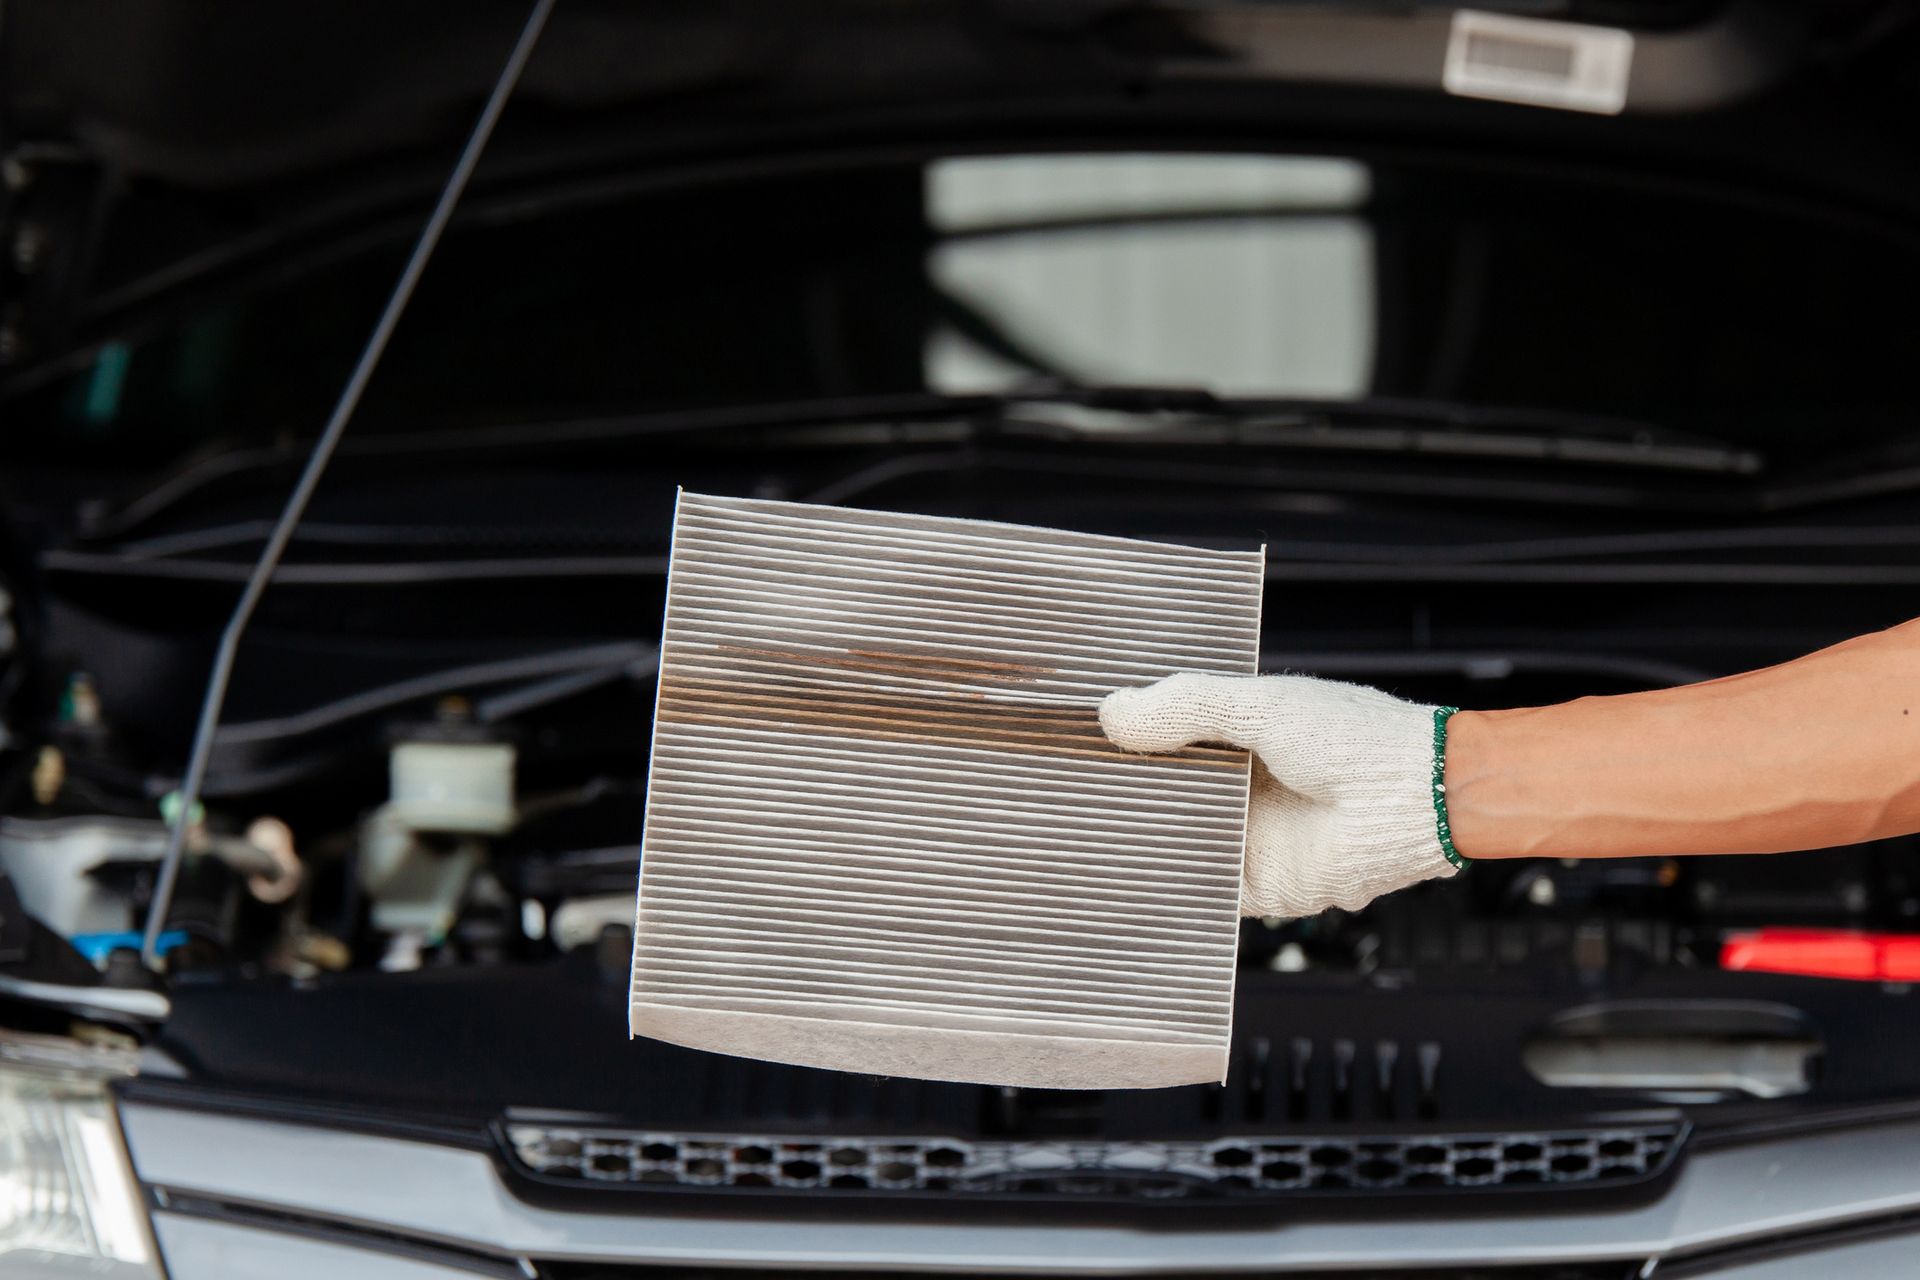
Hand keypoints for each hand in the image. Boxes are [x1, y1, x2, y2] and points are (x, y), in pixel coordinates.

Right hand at [1099, 673, 1462, 917]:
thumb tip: (1111, 714)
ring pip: (1170, 839)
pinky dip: (1167, 880)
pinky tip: (1128, 863)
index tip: (1077, 733)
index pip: (1165, 736)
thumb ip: (1187, 708)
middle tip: (1064, 780)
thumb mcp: (1261, 705)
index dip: (1126, 736)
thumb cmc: (1357, 740)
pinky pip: (1197, 885)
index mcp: (1240, 736)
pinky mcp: (1252, 884)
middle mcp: (1238, 787)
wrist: (1413, 800)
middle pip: (1160, 791)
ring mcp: (1244, 836)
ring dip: (1137, 834)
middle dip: (1121, 788)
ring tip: (1081, 820)